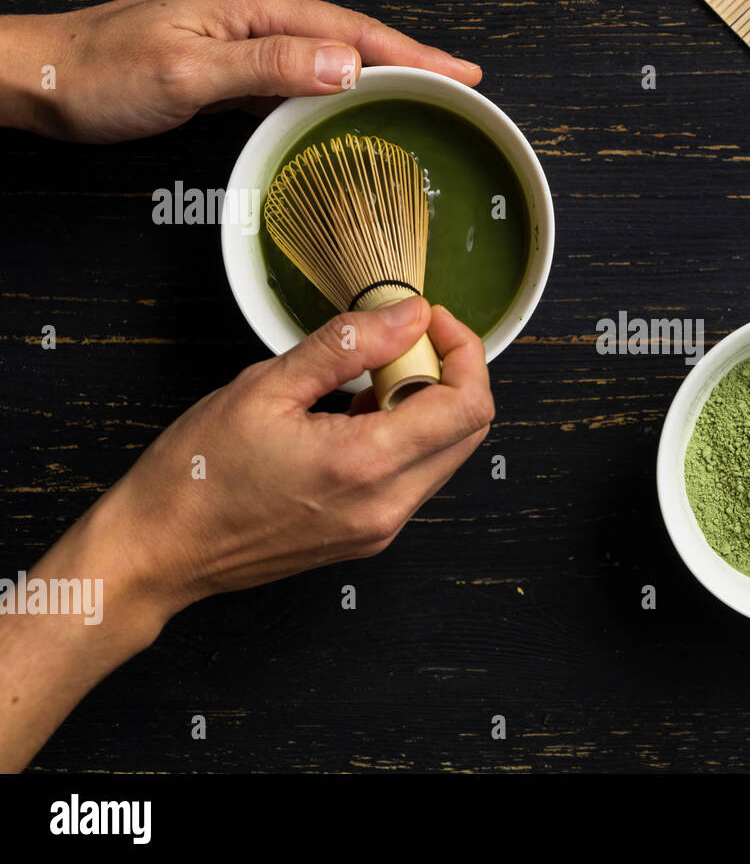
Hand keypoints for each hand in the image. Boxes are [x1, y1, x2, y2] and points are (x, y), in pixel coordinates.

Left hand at [0, 0, 481, 142]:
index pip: (350, 31)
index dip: (411, 54)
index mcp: (249, 6)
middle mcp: (249, 10)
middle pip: (349, 34)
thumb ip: (270, 68)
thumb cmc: (98, 76)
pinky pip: (296, 70)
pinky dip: (334, 84)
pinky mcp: (226, 57)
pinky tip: (350, 101)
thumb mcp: (187, 74)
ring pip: (326, 51)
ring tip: (422, 91)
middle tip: (460, 82)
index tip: (460, 72)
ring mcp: (239, 32)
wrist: (37, 78)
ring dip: (377, 70)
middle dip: (409, 58)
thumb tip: (345, 66)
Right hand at [0, 298, 491, 771]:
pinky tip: (354, 417)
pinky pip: (416, 477)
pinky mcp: (370, 535)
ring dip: (426, 406)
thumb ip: (347, 345)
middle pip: (470, 430)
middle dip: (449, 375)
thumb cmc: (198, 475)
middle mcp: (387, 505)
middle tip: (399, 344)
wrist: (161, 551)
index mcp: (365, 464)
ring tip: (366, 382)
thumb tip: (406, 316)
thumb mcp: (266, 386)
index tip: (428, 322)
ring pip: (447, 453)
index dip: (461, 351)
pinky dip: (405, 437)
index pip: (467, 405)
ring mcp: (382, 528)